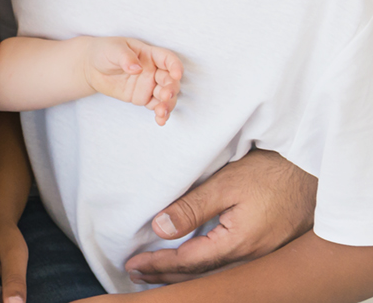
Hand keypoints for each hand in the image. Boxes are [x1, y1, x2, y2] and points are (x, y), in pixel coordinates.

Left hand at [85, 38, 182, 124]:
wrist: (91, 67)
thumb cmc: (104, 51)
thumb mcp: (113, 49)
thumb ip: (126, 58)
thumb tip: (137, 69)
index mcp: (149, 54)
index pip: (168, 59)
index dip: (175, 66)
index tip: (176, 75)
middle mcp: (153, 70)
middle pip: (170, 80)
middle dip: (171, 88)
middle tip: (165, 95)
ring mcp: (149, 85)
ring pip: (166, 96)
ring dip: (168, 104)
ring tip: (161, 112)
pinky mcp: (143, 97)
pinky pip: (155, 106)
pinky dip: (161, 114)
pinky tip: (160, 120)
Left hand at [124, 149, 316, 283]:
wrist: (312, 169)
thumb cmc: (270, 173)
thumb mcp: (224, 185)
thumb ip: (190, 208)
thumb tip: (158, 228)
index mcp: (239, 244)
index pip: (188, 262)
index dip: (158, 264)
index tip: (134, 264)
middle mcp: (251, 257)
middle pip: (201, 275)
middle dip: (166, 276)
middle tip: (137, 274)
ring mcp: (262, 255)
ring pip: (216, 274)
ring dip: (184, 276)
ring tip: (158, 275)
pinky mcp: (268, 247)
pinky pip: (230, 266)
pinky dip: (205, 268)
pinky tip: (195, 264)